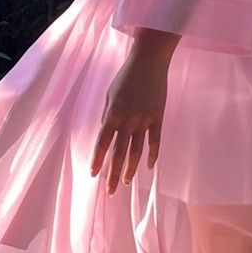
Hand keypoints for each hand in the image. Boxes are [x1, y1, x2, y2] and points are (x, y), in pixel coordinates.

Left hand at [90, 32, 176, 193]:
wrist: (149, 61)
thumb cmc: (126, 76)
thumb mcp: (110, 94)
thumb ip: (108, 115)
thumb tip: (106, 134)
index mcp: (112, 113)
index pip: (102, 143)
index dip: (97, 160)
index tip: (93, 175)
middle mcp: (128, 119)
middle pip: (119, 153)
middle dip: (113, 173)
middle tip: (110, 191)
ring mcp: (144, 119)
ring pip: (137, 151)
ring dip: (131, 169)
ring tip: (126, 183)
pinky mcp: (158, 117)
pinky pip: (155, 140)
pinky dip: (152, 155)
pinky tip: (148, 167)